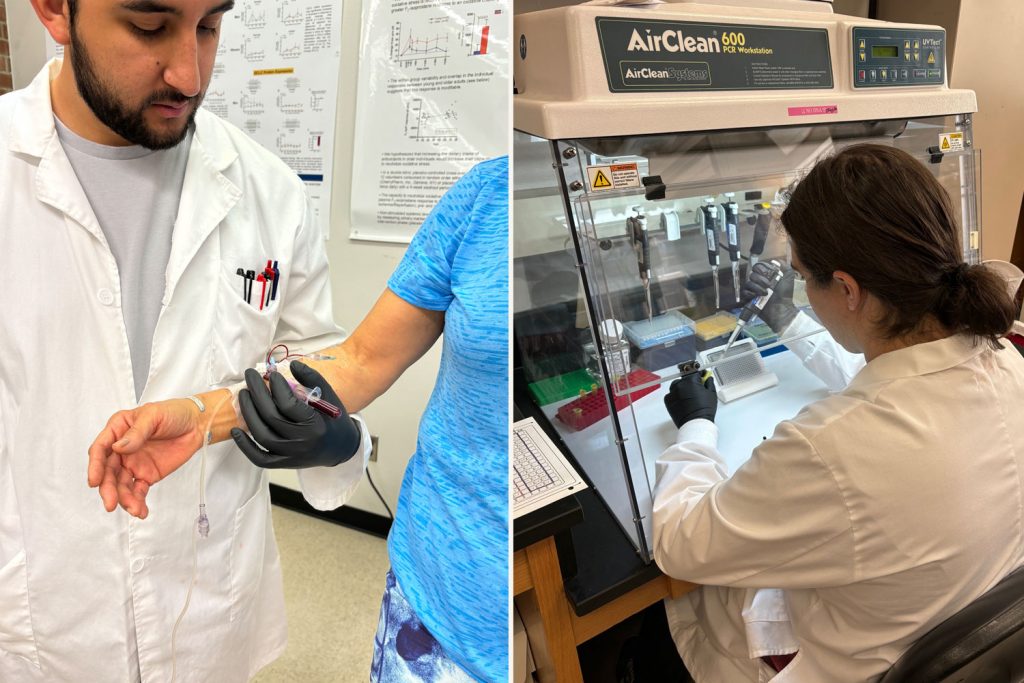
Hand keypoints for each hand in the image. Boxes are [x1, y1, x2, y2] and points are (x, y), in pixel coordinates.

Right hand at [87, 400, 204, 517]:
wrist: (197, 425)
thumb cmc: (174, 413)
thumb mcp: (154, 415)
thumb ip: (137, 432)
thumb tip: (118, 447)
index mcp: (118, 430)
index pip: (101, 449)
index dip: (95, 466)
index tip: (94, 481)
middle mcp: (121, 449)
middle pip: (108, 472)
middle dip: (107, 489)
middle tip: (110, 503)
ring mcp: (133, 464)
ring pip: (121, 485)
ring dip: (124, 499)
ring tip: (135, 509)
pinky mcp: (146, 475)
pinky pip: (137, 491)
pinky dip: (137, 502)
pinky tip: (141, 511)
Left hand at [231, 362, 360, 467]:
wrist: (341, 448)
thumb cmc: (334, 419)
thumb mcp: (329, 396)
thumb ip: (312, 378)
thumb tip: (291, 364)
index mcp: (315, 425)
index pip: (289, 405)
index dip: (277, 387)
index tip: (272, 374)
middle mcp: (302, 443)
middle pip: (271, 417)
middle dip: (257, 394)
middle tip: (250, 376)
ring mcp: (291, 455)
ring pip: (262, 435)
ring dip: (248, 413)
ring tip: (243, 394)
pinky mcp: (283, 463)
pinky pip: (259, 458)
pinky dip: (245, 446)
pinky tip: (235, 430)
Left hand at [664, 372, 717, 427]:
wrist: (695, 423)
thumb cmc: (704, 410)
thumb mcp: (711, 394)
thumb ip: (709, 383)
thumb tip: (708, 378)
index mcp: (691, 381)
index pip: (696, 373)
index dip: (701, 375)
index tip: (703, 376)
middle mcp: (680, 385)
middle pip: (686, 379)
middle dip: (691, 383)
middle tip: (697, 390)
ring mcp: (672, 392)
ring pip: (677, 386)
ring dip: (682, 388)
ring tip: (689, 397)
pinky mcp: (667, 400)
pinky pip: (671, 394)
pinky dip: (676, 396)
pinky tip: (683, 402)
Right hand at [741, 262, 797, 332]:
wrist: (782, 307)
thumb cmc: (785, 292)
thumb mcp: (788, 275)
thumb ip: (783, 265)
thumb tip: (773, 261)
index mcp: (765, 274)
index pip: (758, 265)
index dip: (764, 269)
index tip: (772, 274)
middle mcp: (758, 280)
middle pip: (752, 273)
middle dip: (761, 278)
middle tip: (769, 285)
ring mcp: (752, 289)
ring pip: (749, 282)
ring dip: (758, 287)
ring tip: (766, 293)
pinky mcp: (748, 297)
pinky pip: (745, 292)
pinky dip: (751, 293)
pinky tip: (757, 296)